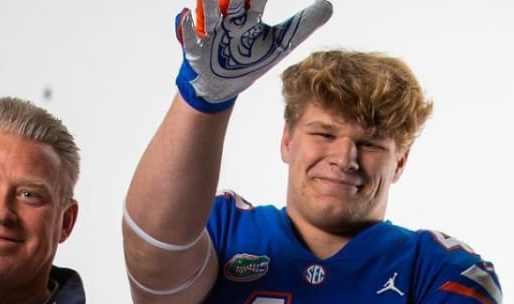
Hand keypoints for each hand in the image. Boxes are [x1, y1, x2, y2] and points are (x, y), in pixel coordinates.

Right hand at [175, 0, 332, 111]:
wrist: (222, 85)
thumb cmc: (248, 58)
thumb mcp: (279, 42)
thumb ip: (302, 24)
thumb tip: (329, 5)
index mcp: (248, 16)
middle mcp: (228, 19)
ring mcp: (210, 33)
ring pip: (208, 13)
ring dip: (208, 2)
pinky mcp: (196, 50)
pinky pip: (188, 37)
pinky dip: (185, 27)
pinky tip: (184, 14)